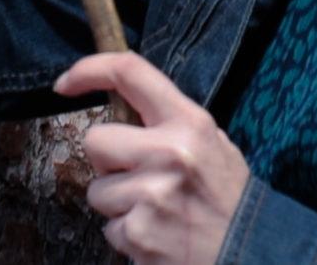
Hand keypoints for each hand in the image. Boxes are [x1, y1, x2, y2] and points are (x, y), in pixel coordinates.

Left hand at [54, 50, 250, 264]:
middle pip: (95, 140)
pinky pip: (109, 228)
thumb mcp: (213, 144)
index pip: (130, 72)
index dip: (89, 70)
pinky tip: (157, 233)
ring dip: (118, 203)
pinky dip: (127, 234)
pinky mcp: (139, 234)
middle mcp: (169, 153)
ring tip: (155, 210)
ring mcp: (152, 195)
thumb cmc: (228, 198)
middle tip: (138, 176)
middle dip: (106, 161)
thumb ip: (171, 122)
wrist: (251, 252)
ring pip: (97, 190)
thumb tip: (123, 104)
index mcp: (189, 123)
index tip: (65, 83)